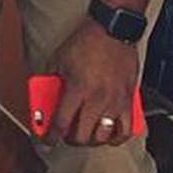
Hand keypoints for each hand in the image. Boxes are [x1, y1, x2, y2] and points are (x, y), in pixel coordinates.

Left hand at [49, 17, 139, 146]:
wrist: (113, 30)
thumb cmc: (86, 42)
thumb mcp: (59, 60)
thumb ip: (51, 82)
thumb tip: (44, 100)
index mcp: (77, 88)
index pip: (61, 123)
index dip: (50, 137)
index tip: (47, 141)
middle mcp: (97, 98)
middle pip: (82, 136)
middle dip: (70, 140)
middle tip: (66, 134)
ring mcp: (114, 101)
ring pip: (102, 137)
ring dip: (90, 140)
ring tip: (85, 134)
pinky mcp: (129, 100)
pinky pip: (125, 130)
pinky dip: (116, 138)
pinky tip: (108, 134)